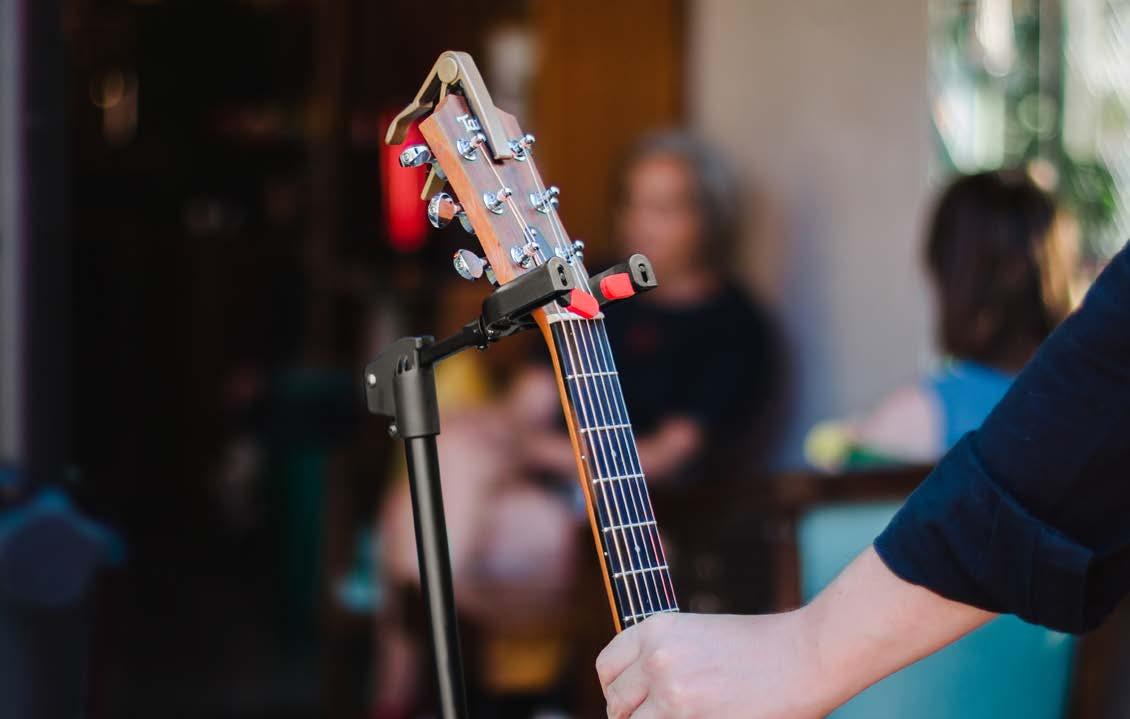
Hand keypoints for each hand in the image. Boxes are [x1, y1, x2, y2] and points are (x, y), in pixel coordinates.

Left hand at [596, 611, 831, 718]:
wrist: (804, 654)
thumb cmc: (759, 647)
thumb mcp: (698, 633)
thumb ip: (663, 654)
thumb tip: (635, 688)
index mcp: (656, 628)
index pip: (606, 667)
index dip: (613, 689)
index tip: (626, 701)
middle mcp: (657, 658)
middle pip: (616, 703)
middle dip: (630, 716)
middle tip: (651, 717)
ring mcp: (674, 693)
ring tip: (676, 718)